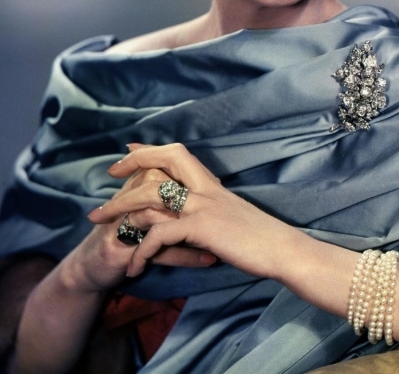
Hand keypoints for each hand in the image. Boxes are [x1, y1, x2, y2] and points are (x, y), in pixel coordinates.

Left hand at [88, 143, 302, 279]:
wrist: (282, 249)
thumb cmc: (261, 238)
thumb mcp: (231, 216)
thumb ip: (210, 211)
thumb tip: (192, 216)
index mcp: (212, 184)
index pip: (178, 154)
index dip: (151, 149)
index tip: (130, 149)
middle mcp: (206, 188)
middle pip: (164, 160)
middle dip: (133, 164)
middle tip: (110, 174)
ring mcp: (203, 206)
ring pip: (152, 195)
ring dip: (120, 208)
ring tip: (98, 222)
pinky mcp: (202, 228)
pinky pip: (159, 234)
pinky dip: (141, 250)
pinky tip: (134, 266)